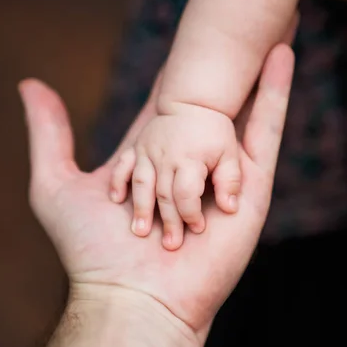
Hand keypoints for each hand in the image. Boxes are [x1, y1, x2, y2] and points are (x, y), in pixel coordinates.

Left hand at [20, 44, 294, 346]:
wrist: (132, 297)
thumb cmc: (92, 250)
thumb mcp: (57, 183)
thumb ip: (49, 133)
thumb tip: (30, 84)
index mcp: (154, 156)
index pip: (171, 101)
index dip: (183, 68)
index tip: (194, 38)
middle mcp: (191, 160)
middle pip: (213, 100)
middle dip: (228, 63)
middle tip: (240, 22)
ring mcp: (222, 172)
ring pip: (245, 108)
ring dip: (260, 66)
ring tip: (274, 25)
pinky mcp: (251, 187)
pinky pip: (267, 131)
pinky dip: (277, 92)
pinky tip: (285, 54)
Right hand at [110, 105, 240, 250]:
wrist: (193, 101)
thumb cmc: (215, 133)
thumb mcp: (230, 155)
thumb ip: (230, 181)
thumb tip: (231, 208)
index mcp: (191, 160)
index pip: (188, 193)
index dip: (192, 213)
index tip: (197, 229)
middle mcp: (167, 157)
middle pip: (165, 194)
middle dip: (168, 220)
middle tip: (170, 244)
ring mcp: (148, 152)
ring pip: (142, 184)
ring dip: (140, 208)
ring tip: (140, 231)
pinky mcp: (137, 148)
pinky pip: (123, 165)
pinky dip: (118, 181)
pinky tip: (116, 199)